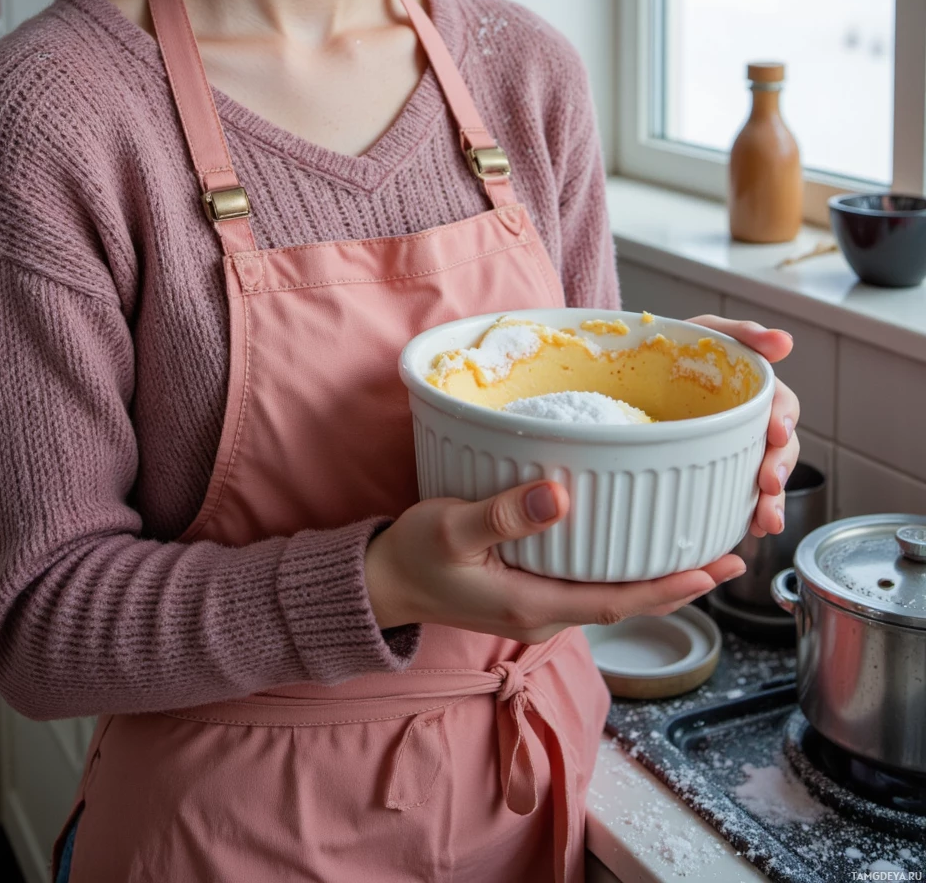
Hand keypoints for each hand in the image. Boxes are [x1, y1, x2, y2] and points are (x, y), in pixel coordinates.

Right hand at [364, 480, 745, 640]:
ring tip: (696, 544)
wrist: (380, 583)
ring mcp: (537, 605)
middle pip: (626, 600)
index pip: (619, 601)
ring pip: (610, 592)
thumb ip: (503, 515)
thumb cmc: (413, 556)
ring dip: (654, 574)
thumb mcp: (451, 529)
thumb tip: (560, 496)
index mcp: (533, 605)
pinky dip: (621, 565)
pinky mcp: (528, 589)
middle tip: (728, 551)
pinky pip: (589, 582)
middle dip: (679, 580)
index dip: (671, 587)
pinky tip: (632, 540)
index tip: (716, 568)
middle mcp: (544, 613)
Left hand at [688, 315, 799, 538]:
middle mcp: (745, 423)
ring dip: (770, 502)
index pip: (781, 406)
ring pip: (761, 480)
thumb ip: (743, 333)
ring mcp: (728, 449)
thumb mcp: (705, 332)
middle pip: (778, 450)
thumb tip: (786, 342)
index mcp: (751, 391)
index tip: (776, 433)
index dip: (784, 419)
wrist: (621, 365)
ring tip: (765, 522)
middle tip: (769, 486)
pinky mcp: (707, 470)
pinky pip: (733, 498)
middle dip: (780, 470)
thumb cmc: (671, 345)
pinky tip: (744, 529)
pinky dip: (743, 516)